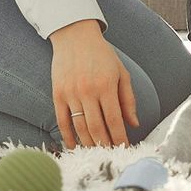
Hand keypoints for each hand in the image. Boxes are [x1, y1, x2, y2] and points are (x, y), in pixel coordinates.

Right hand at [50, 19, 137, 148]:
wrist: (74, 35)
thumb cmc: (102, 54)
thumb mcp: (120, 72)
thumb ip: (128, 98)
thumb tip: (134, 123)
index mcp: (106, 85)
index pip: (114, 120)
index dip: (120, 138)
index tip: (125, 149)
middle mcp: (87, 91)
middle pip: (97, 128)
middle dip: (105, 145)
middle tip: (111, 155)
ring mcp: (70, 93)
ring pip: (80, 127)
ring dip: (89, 144)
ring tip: (97, 153)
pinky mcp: (57, 94)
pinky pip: (62, 121)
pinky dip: (68, 137)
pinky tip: (75, 146)